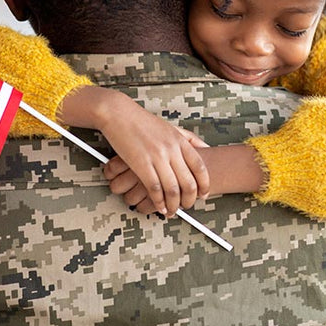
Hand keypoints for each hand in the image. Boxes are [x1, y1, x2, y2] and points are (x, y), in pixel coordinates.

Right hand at [60, 86, 210, 214]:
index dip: (204, 184)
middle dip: (190, 199)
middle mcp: (172, 150)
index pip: (200, 167)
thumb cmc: (144, 122)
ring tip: (173, 211)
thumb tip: (206, 148)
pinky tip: (159, 206)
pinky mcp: (141, 164)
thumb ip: (189, 139)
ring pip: (173, 189)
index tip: (204, 194)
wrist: (119, 114)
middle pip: (189, 182)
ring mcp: (157, 157)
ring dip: (174, 204)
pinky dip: (158, 201)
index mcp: (181, 141)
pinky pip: (154, 188)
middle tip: (187, 206)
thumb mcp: (172, 127)